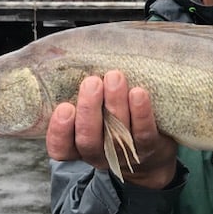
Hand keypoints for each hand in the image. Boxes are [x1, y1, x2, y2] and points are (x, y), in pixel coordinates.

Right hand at [46, 70, 177, 188]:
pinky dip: (141, 113)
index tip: (64, 107)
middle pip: (88, 139)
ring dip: (115, 103)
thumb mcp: (94, 114)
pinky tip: (138, 93)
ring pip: (116, 134)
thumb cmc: (114, 124)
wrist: (153, 154)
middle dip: (89, 109)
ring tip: (115, 77)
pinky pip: (144, 132)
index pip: (60, 147)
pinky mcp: (149, 147)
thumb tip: (72, 59)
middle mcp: (99, 153)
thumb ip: (84, 97)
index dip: (59, 130)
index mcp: (78, 146)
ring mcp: (125, 153)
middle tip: (92, 82)